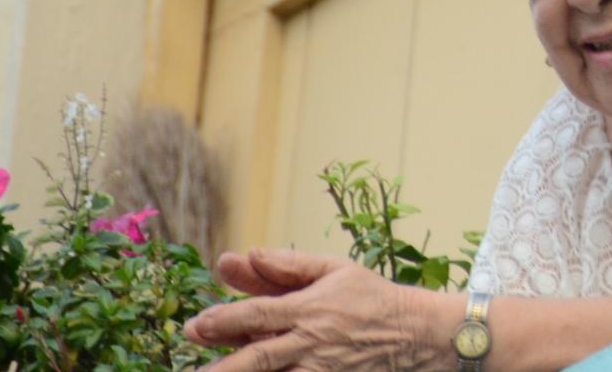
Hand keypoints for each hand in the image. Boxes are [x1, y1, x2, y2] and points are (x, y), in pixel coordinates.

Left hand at [183, 248, 446, 370]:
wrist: (415, 334)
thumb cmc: (370, 297)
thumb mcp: (334, 269)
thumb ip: (288, 265)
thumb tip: (247, 253)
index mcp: (310, 308)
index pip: (260, 313)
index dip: (225, 319)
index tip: (196, 324)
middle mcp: (311, 341)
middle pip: (259, 357)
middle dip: (223, 365)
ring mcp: (320, 369)